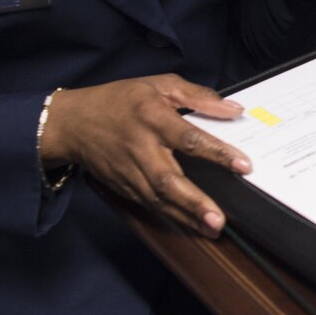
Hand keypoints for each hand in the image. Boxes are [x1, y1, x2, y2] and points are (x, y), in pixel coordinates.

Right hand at [39, 75, 249, 235]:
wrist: (72, 123)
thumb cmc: (120, 100)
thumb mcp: (159, 85)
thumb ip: (198, 96)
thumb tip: (234, 109)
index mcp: (152, 118)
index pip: (188, 138)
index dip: (216, 152)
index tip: (243, 165)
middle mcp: (140, 148)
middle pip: (168, 179)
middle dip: (194, 202)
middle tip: (219, 219)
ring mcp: (128, 171)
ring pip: (158, 199)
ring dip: (185, 217)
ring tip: (211, 229)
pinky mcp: (122, 186)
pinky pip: (148, 204)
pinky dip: (169, 217)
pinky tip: (190, 225)